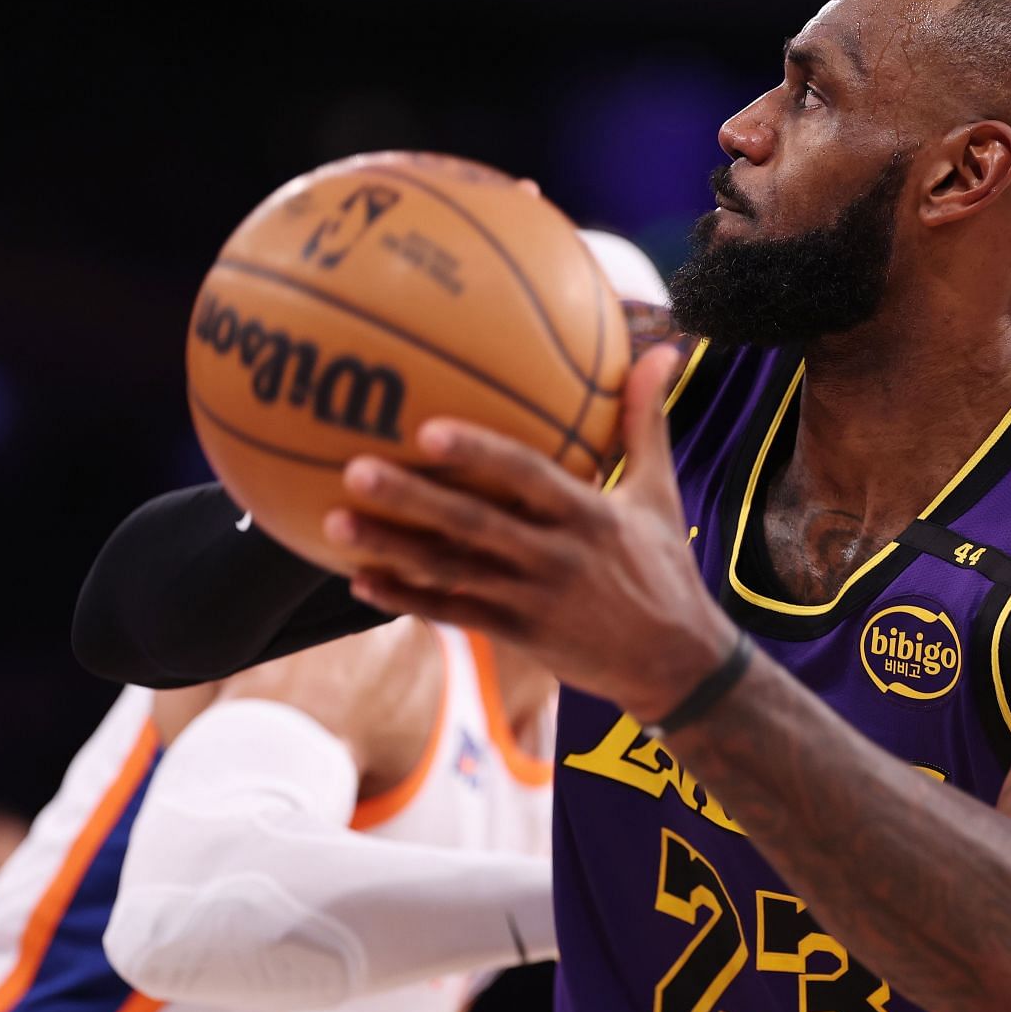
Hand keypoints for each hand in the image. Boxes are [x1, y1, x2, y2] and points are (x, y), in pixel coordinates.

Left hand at [323, 346, 734, 722]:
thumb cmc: (663, 566)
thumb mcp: (660, 492)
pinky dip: (406, 598)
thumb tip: (662, 349)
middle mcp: (556, 557)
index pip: (528, 477)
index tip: (428, 429)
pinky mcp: (517, 635)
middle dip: (412, 498)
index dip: (479, 454)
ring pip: (450, 571)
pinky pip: (453, 614)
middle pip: (472, 524)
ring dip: (391, 548)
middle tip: (355, 468)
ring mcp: (532, 600)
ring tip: (335, 521)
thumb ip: (647, 422)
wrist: (675, 662)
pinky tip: (360, 579)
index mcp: (589, 515)